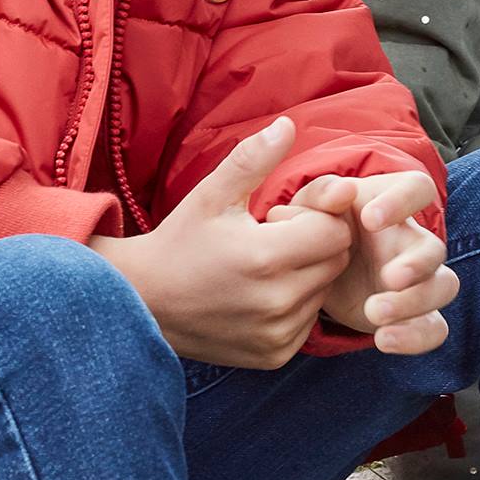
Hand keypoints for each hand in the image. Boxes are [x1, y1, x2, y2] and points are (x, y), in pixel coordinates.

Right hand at [89, 118, 355, 368]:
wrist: (143, 301)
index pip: (335, 230)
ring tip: (263, 267)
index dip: (312, 216)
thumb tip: (288, 124)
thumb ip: (253, 158)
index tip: (276, 217)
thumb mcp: (211, 194)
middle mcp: (277, 302)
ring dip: (306, 274)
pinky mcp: (274, 356)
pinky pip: (309, 321)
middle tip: (271, 238)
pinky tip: (259, 294)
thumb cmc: (179, 241)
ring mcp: (277, 334)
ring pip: (325, 290)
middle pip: (336, 260)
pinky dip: (295, 304)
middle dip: (314, 242)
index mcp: (265, 257)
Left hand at [268, 170, 456, 354]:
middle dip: (416, 265)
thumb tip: (344, 191)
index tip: (369, 220)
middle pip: (435, 247)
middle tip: (387, 278)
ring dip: (414, 302)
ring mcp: (418, 278)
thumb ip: (322, 194)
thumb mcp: (310, 207)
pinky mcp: (414, 314)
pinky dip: (415, 337)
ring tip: (374, 314)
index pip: (417, 187)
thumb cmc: (318, 227)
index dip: (402, 201)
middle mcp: (411, 239)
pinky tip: (383, 340)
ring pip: (443, 286)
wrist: (313, 271)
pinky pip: (434, 327)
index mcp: (390, 203)